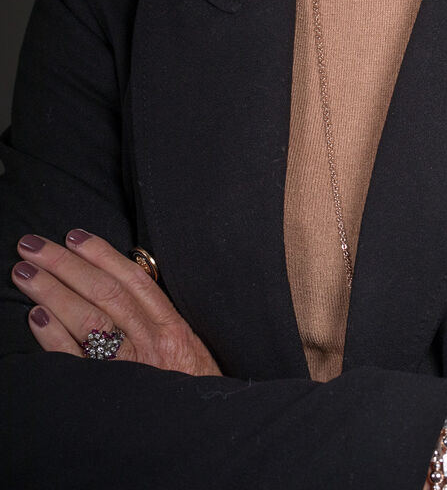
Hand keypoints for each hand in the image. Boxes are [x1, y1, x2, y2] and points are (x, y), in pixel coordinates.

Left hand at [11, 230, 221, 376]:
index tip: (74, 235)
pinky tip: (36, 314)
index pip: (131, 278)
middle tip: (34, 246)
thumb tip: (121, 279)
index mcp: (171, 326)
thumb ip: (157, 313)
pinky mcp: (108, 393)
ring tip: (26, 273)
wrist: (200, 430)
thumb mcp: (186, 342)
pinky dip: (54, 335)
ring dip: (52, 291)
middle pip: (103, 293)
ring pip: (87, 320)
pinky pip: (75, 360)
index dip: (100, 253)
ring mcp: (128, 369)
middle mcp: (150, 343)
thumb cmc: (191, 385)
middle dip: (65, 264)